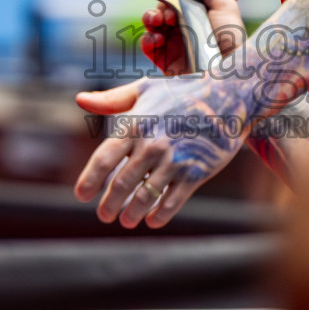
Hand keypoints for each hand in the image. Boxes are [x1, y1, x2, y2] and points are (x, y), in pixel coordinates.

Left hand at [74, 71, 249, 228]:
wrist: (229, 95)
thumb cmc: (183, 91)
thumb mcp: (145, 89)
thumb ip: (111, 99)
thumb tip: (79, 99)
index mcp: (136, 124)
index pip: (104, 159)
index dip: (89, 180)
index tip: (81, 196)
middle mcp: (152, 144)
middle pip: (121, 183)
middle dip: (109, 203)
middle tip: (104, 215)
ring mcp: (174, 160)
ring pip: (145, 196)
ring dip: (132, 213)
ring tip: (126, 220)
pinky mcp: (196, 172)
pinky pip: (173, 201)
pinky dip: (161, 214)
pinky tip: (153, 220)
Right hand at [140, 0, 246, 74]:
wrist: (229, 71)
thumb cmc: (231, 38)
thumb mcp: (223, 5)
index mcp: (196, 12)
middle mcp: (183, 27)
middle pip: (160, 10)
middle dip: (158, 8)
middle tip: (165, 13)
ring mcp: (173, 44)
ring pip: (151, 26)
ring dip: (150, 19)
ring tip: (157, 22)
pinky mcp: (165, 61)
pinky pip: (148, 47)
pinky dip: (147, 40)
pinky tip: (156, 39)